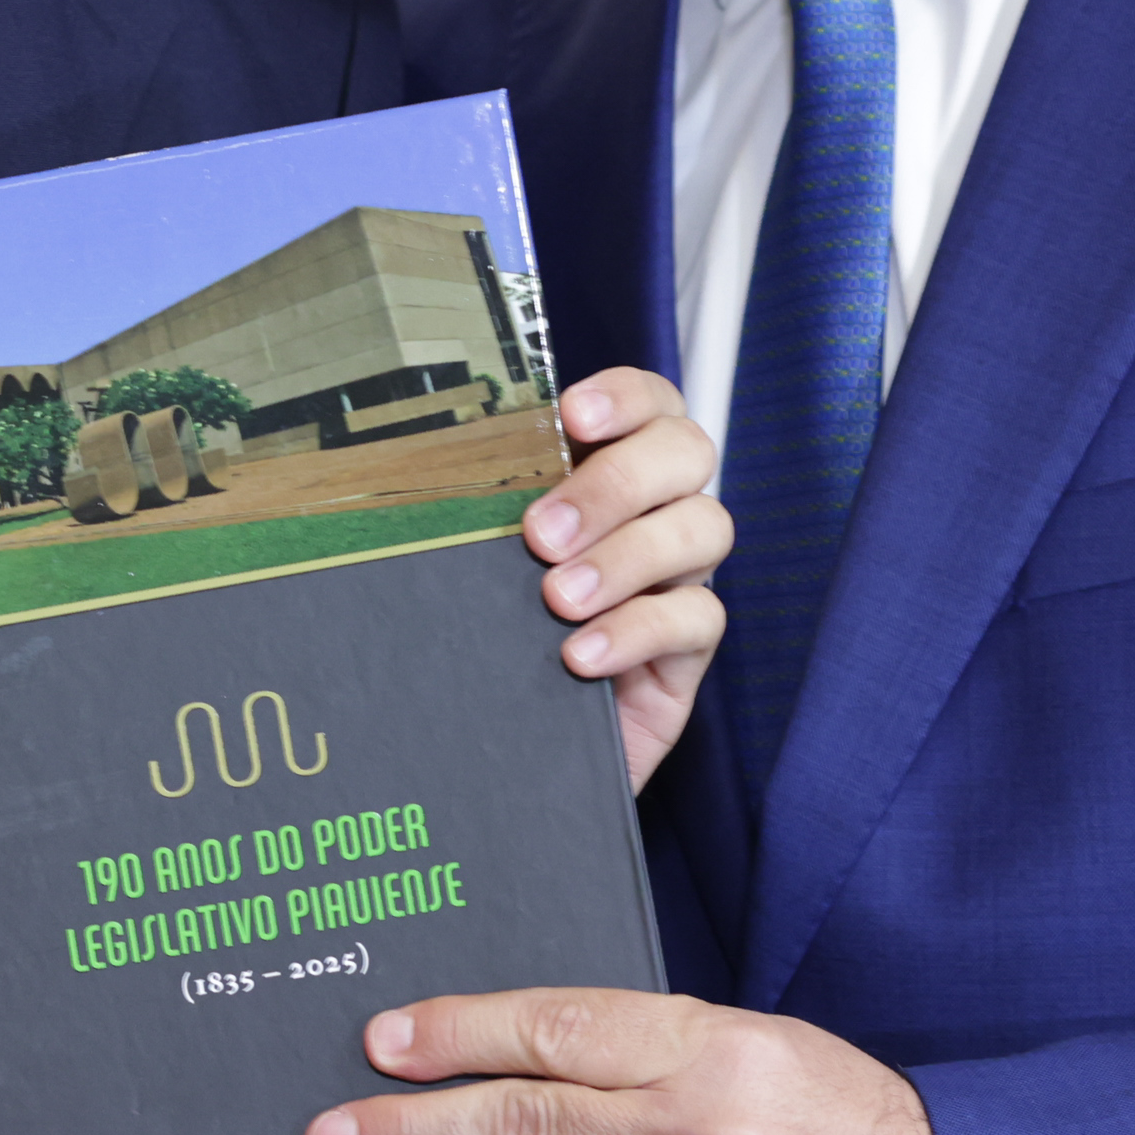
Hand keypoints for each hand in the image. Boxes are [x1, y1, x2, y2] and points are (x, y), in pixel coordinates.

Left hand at [526, 367, 731, 788]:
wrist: (507, 737)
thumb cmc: (497, 622)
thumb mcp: (490, 555)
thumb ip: (489, 508)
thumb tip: (430, 466)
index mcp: (615, 466)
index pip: (651, 403)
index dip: (626, 397)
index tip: (574, 417)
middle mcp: (660, 508)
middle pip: (687, 454)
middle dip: (616, 484)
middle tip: (542, 533)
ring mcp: (682, 575)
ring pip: (703, 528)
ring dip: (626, 556)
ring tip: (558, 598)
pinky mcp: (690, 647)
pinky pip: (696, 618)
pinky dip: (635, 630)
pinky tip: (580, 654)